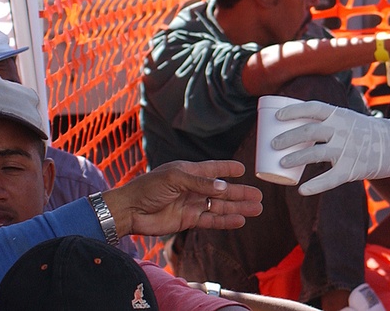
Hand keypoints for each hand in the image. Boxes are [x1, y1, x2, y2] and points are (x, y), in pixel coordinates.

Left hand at [103, 160, 262, 236]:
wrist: (130, 210)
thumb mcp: (175, 178)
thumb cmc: (148, 187)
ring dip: (238, 208)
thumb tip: (224, 188)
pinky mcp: (187, 220)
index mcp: (190, 172)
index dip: (228, 169)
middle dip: (240, 193)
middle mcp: (193, 188)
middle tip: (259, 195)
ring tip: (257, 209)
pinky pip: (211, 220)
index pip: (214, 169)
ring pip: (220, 206)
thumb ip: (200, 183)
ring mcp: (192, 205)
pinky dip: (225, 221)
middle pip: (222, 191)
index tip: (243, 169)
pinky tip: (240, 220)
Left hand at [271, 101, 389, 195]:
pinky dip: (314, 185)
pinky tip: (302, 189)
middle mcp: (341, 129)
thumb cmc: (370, 133)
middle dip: (287, 138)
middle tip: (273, 144)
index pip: (312, 108)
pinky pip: (329, 178)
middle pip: (308, 131)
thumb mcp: (350, 119)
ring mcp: (347, 149)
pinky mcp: (353, 168)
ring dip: (295, 158)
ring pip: (314, 153)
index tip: (277, 116)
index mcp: (339, 115)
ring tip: (280, 164)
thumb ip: (331, 124)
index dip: (293, 110)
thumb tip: (304, 132)